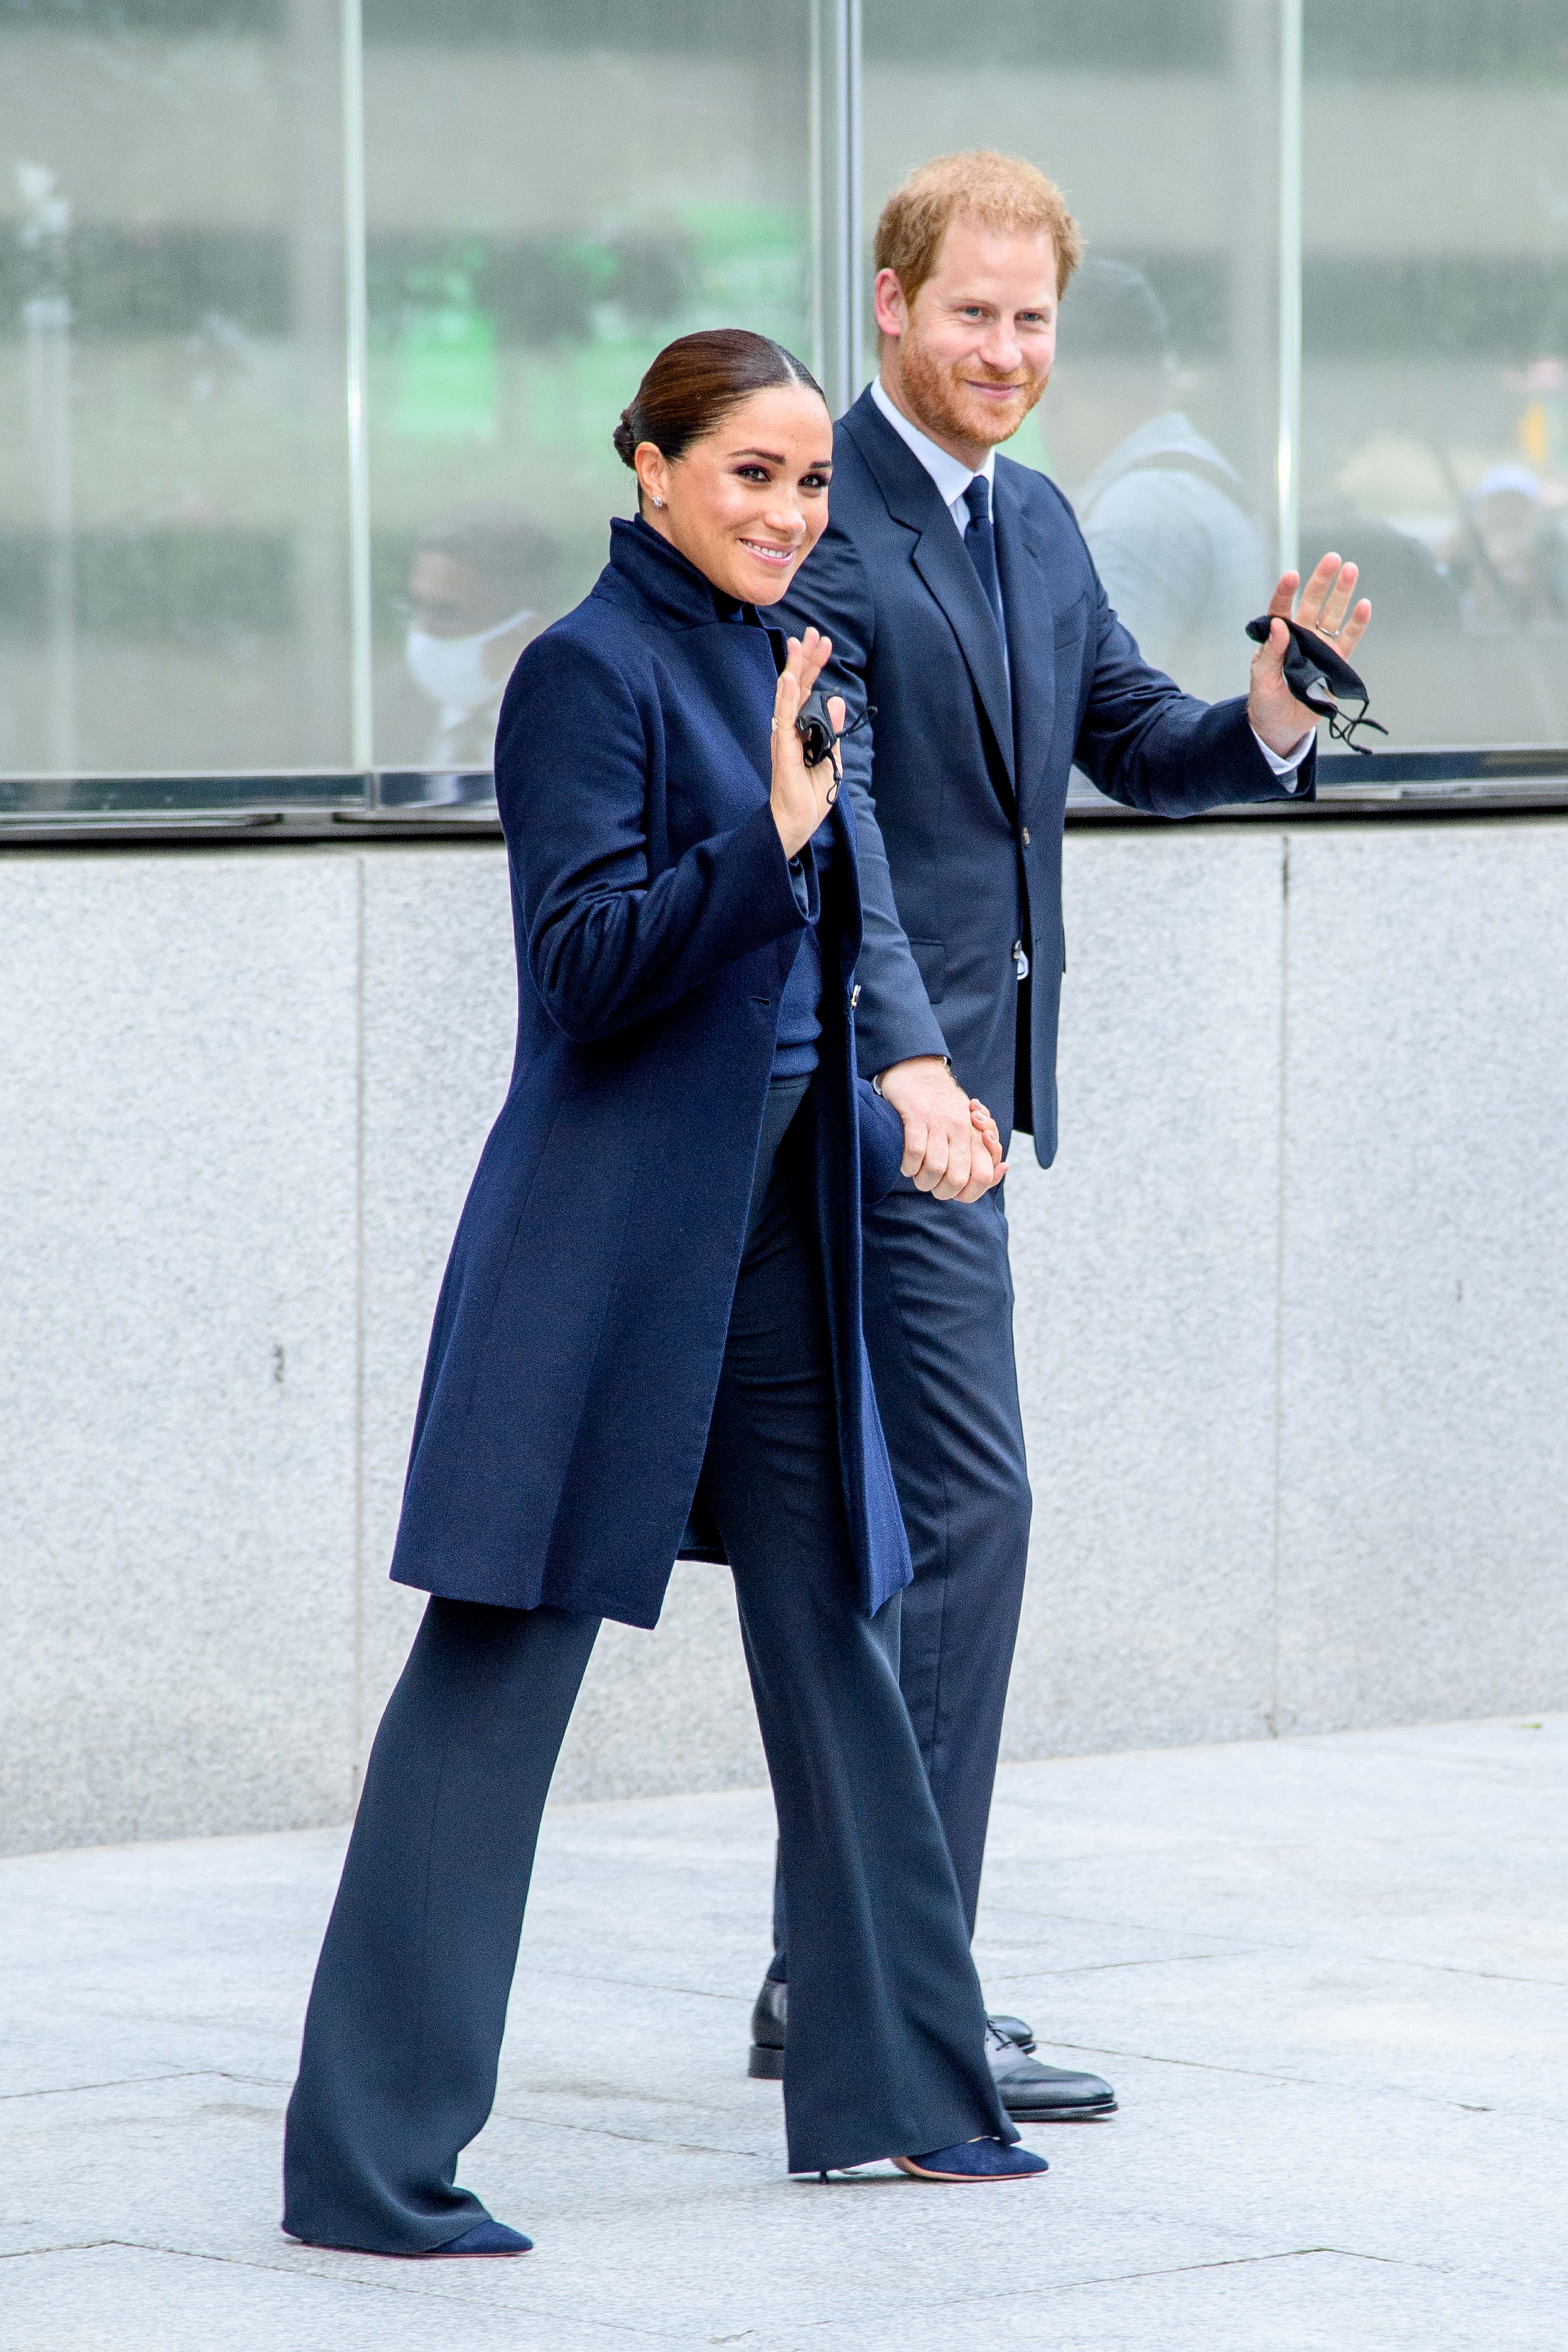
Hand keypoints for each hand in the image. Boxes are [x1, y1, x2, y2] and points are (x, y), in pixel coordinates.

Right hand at [770, 628, 843, 858]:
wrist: (797, 823)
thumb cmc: (810, 796)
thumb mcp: (830, 758)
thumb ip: (832, 731)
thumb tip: (837, 701)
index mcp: (801, 730)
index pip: (808, 691)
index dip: (816, 667)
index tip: (825, 644)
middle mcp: (790, 728)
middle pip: (798, 686)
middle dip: (806, 658)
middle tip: (813, 632)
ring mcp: (784, 737)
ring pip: (789, 695)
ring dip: (795, 668)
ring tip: (800, 643)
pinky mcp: (782, 748)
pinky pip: (783, 718)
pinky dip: (785, 696)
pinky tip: (787, 677)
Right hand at [876, 1056, 1006, 1202]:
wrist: (918, 1070)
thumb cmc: (944, 1105)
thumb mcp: (970, 1125)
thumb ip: (985, 1152)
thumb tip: (1002, 1169)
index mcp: (976, 1134)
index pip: (985, 1176)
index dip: (970, 1193)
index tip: (955, 1190)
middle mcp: (961, 1128)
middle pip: (959, 1179)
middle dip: (942, 1192)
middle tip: (933, 1185)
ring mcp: (939, 1122)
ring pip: (936, 1169)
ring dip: (923, 1181)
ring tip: (917, 1176)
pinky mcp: (916, 1116)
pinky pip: (915, 1152)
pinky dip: (908, 1166)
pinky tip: (907, 1164)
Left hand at [1247, 552, 1372, 757]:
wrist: (1280, 727)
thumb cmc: (1265, 702)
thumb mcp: (1261, 680)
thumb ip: (1271, 653)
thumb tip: (1279, 624)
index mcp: (1277, 639)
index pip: (1280, 610)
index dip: (1285, 593)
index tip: (1291, 576)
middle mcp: (1300, 637)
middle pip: (1311, 603)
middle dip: (1321, 581)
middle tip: (1333, 559)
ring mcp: (1320, 647)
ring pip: (1332, 615)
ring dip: (1342, 593)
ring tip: (1350, 570)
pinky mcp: (1336, 662)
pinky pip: (1348, 639)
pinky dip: (1357, 624)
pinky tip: (1364, 605)